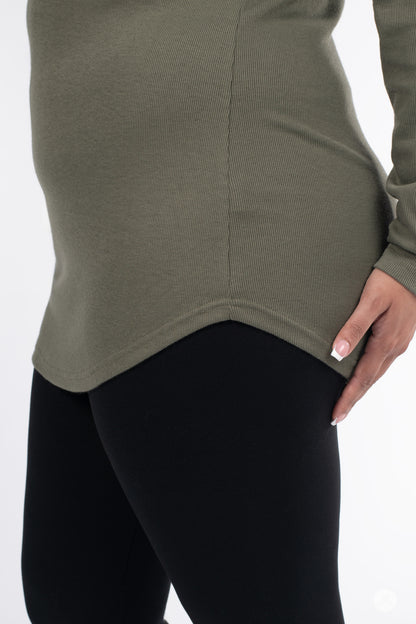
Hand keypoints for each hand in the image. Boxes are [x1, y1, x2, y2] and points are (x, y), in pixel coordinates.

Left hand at [330, 267, 415, 424]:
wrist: (412, 269)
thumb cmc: (389, 282)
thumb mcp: (369, 301)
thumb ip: (353, 327)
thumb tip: (337, 353)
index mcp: (385, 342)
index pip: (362, 378)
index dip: (348, 397)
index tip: (335, 414)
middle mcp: (394, 348)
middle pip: (370, 380)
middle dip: (353, 398)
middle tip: (336, 415)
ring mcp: (398, 343)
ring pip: (376, 372)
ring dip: (360, 388)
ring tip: (346, 400)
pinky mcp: (398, 336)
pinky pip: (381, 362)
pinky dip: (369, 374)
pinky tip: (361, 375)